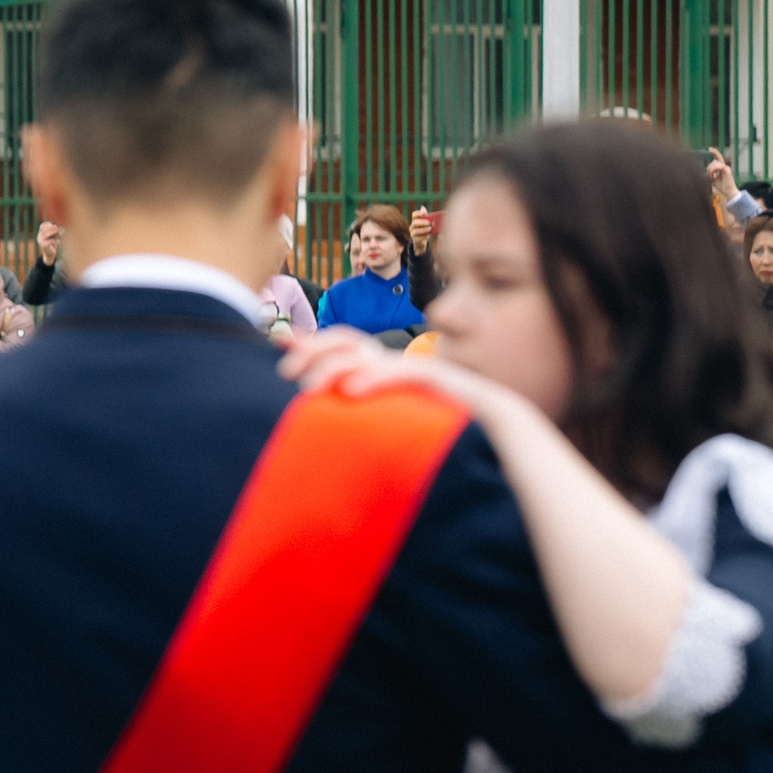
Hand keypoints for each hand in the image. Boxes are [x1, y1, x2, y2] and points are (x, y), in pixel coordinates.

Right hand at [35, 221, 61, 263]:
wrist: (49, 254)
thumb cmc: (51, 244)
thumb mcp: (52, 236)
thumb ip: (53, 231)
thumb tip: (56, 226)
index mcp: (40, 234)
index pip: (42, 226)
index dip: (47, 224)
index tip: (53, 224)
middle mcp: (39, 237)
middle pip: (44, 230)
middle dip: (52, 228)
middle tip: (57, 228)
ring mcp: (40, 241)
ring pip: (46, 234)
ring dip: (53, 232)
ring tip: (58, 232)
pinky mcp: (44, 246)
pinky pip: (50, 241)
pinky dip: (55, 240)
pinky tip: (59, 241)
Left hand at [280, 325, 495, 412]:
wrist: (494, 429)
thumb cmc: (439, 431)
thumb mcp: (388, 423)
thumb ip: (361, 416)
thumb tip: (329, 419)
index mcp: (381, 371)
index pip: (340, 347)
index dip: (309, 343)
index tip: (279, 342)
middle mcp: (393, 363)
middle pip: (347, 342)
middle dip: (313, 349)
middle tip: (286, 371)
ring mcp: (413, 368)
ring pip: (366, 356)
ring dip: (333, 368)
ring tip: (309, 389)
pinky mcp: (434, 380)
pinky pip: (400, 374)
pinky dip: (375, 379)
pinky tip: (352, 391)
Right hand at [408, 208, 433, 254]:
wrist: (421, 243)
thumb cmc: (425, 231)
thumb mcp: (427, 224)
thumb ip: (428, 218)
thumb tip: (428, 210)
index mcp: (415, 221)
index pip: (414, 214)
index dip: (419, 213)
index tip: (425, 213)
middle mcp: (412, 227)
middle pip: (414, 222)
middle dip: (422, 222)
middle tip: (429, 223)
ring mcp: (412, 233)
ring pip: (416, 231)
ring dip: (424, 229)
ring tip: (430, 229)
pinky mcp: (415, 240)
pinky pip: (419, 238)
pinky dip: (425, 236)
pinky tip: (429, 236)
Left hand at [706, 147, 737, 202]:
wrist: (728, 192)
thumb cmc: (721, 185)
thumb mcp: (713, 178)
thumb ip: (711, 172)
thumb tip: (706, 168)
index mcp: (721, 167)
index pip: (717, 157)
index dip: (714, 152)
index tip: (709, 148)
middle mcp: (724, 166)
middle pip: (714, 161)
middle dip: (708, 168)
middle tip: (709, 176)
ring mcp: (726, 168)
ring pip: (715, 163)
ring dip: (710, 170)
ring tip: (711, 177)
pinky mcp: (727, 170)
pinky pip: (719, 166)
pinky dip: (714, 170)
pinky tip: (713, 176)